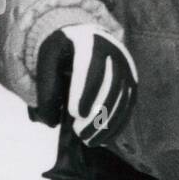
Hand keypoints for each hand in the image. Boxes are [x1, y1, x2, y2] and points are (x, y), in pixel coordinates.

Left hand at [34, 25, 137, 147]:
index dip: (86, 92)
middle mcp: (114, 52)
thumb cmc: (63, 52)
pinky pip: (128, 107)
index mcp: (90, 42)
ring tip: (88, 140)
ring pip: (122, 99)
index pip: (92, 68)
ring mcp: (127, 68)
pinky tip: (102, 139)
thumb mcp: (48, 60)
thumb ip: (46, 88)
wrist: (86, 39)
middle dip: (96, 113)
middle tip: (79, 133)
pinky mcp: (132, 83)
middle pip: (110, 86)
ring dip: (106, 124)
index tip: (75, 114)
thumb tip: (51, 122)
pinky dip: (117, 125)